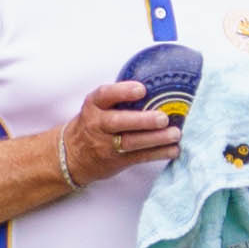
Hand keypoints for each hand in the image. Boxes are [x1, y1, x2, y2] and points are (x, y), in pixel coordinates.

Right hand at [61, 80, 180, 184]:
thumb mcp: (97, 107)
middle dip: (143, 120)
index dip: (123, 92)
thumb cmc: (94, 124)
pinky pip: (139, 157)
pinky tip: (174, 149)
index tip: (142, 89)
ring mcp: (106, 145)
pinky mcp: (116, 161)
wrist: (73, 155)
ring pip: (131, 142)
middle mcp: (97, 124)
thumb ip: (118, 98)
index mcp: (94, 106)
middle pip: (119, 122)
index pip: (105, 95)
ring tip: (175, 134)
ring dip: (156, 139)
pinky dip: (158, 153)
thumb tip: (157, 85)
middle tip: (163, 118)